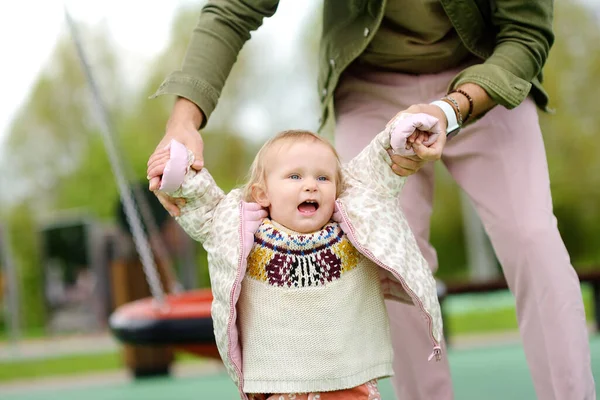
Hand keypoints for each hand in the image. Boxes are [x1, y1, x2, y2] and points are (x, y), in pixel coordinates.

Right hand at [147, 98, 203, 215]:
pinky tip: (178, 205)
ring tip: (178, 212)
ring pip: (161, 189)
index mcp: (161, 157)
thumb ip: (196, 154)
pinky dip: (171, 196)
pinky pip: (166, 187)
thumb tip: (198, 166)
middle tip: (176, 211)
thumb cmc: (187, 135)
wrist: (182, 129)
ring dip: (167, 200)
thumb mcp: (194, 142)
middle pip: (156, 185)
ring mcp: (162, 170)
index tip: (159, 190)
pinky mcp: (168, 174)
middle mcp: (158, 164)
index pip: (154, 172)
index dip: (157, 183)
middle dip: (165, 199)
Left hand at [386, 103, 447, 175]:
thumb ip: (406, 116)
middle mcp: (430, 151)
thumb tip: (389, 127)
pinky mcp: (415, 159)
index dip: (422, 151)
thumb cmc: (425, 113)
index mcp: (437, 141)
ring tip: (392, 157)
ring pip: (414, 168)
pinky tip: (393, 166)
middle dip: (406, 159)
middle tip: (394, 152)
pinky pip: (410, 170)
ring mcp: (423, 157)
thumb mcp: (418, 110)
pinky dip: (402, 171)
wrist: (430, 117)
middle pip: (420, 163)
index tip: (414, 142)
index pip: (434, 154)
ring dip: (402, 164)